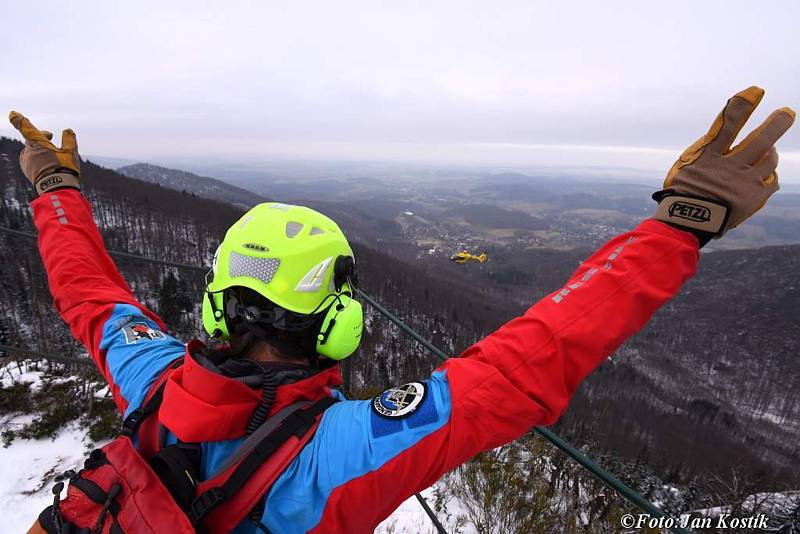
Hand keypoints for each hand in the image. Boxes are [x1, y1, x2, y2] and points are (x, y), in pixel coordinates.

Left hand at [8, 111, 80, 195]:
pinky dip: (36, 158)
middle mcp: (28, 151)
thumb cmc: (64, 169)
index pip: (26, 128)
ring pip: (31, 150)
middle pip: (32, 139)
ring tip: (51, 156)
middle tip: (51, 137)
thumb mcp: (71, 153)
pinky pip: (29, 160)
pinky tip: (46, 164)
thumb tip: (68, 130)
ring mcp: (26, 161)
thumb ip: (69, 140)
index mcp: (38, 144)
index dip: (19, 120)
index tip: (13, 114)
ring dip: (39, 149)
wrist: (56, 189)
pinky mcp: (26, 170)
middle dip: (41, 137)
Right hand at [652, 86, 794, 245]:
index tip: (755, 91)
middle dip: (776, 124)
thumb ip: (704, 151)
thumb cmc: (681, 193)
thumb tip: (722, 133)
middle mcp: (729, 167)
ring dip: (771, 151)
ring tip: (770, 149)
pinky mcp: (753, 197)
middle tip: (787, 113)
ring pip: (769, 160)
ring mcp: (743, 182)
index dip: (742, 107)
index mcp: (708, 157)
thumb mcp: (685, 167)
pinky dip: (769, 175)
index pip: (726, 126)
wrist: (688, 223)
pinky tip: (766, 173)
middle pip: (760, 141)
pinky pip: (770, 181)